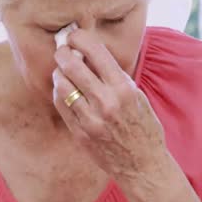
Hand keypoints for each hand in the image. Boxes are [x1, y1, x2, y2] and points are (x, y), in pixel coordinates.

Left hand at [52, 29, 167, 181]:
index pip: (96, 52)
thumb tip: (90, 53)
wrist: (143, 165)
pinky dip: (59, 92)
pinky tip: (64, 90)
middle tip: (62, 50)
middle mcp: (106, 102)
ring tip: (62, 71)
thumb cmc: (143, 127)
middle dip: (63, 53)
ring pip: (62, 85)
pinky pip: (61, 105)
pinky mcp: (80, 133)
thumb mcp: (137, 96)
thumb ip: (115, 77)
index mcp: (124, 88)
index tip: (74, 36)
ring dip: (59, 73)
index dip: (80, 38)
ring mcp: (91, 119)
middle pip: (72, 65)